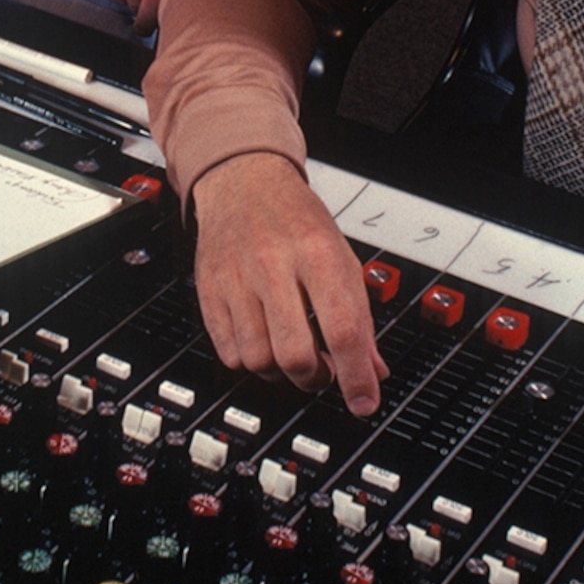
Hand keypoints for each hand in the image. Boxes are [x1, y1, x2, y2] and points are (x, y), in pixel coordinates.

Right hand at [190, 153, 387, 414]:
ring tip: (291, 354)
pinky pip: (228, 352)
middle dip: (315, 378)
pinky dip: (249, 361)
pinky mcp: (209, 290)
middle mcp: (274, 264)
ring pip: (258, 360)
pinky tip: (262, 340)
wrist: (243, 181)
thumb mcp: (341, 256)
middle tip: (323, 372)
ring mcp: (237, 278)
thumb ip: (359, 315)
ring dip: (280, 372)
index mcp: (318, 252)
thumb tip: (374, 371)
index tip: (364, 402)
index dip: (356, 376)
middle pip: (295, 354)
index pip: (342, 329)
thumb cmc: (296, 219)